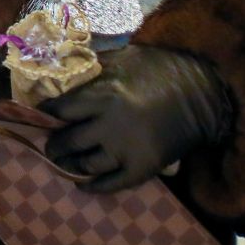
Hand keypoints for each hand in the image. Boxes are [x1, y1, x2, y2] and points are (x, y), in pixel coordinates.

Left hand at [41, 45, 232, 193]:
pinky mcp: (143, 168)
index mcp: (103, 94)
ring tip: (62, 162)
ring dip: (69, 165)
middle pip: (68, 141)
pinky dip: (92, 186)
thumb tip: (64, 74)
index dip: (46, 115)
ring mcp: (127, 150)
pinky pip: (110, 184)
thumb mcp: (123, 58)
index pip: (59, 110)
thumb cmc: (161, 70)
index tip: (41, 117)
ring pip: (86, 164)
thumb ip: (93, 68)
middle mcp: (110, 124)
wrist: (203, 94)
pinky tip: (82, 184)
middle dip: (54, 144)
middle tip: (50, 144)